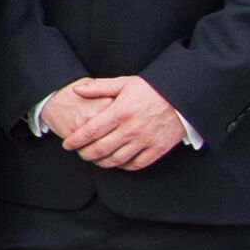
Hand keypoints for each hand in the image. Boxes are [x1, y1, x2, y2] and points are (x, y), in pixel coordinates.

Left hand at [46, 74, 196, 169]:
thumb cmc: (152, 89)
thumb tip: (76, 90)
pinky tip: (117, 162)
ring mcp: (144, 141)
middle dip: (85, 154)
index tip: (67, 145)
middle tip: (80, 153)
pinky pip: (136, 164)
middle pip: (99, 150)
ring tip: (95, 159)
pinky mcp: (157, 149)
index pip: (89, 132)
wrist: (182, 96)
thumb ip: (99, 87)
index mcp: (119, 112)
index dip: (74, 141)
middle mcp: (130, 129)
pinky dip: (123, 166)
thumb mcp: (124, 83)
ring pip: (116, 160)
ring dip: (101, 162)